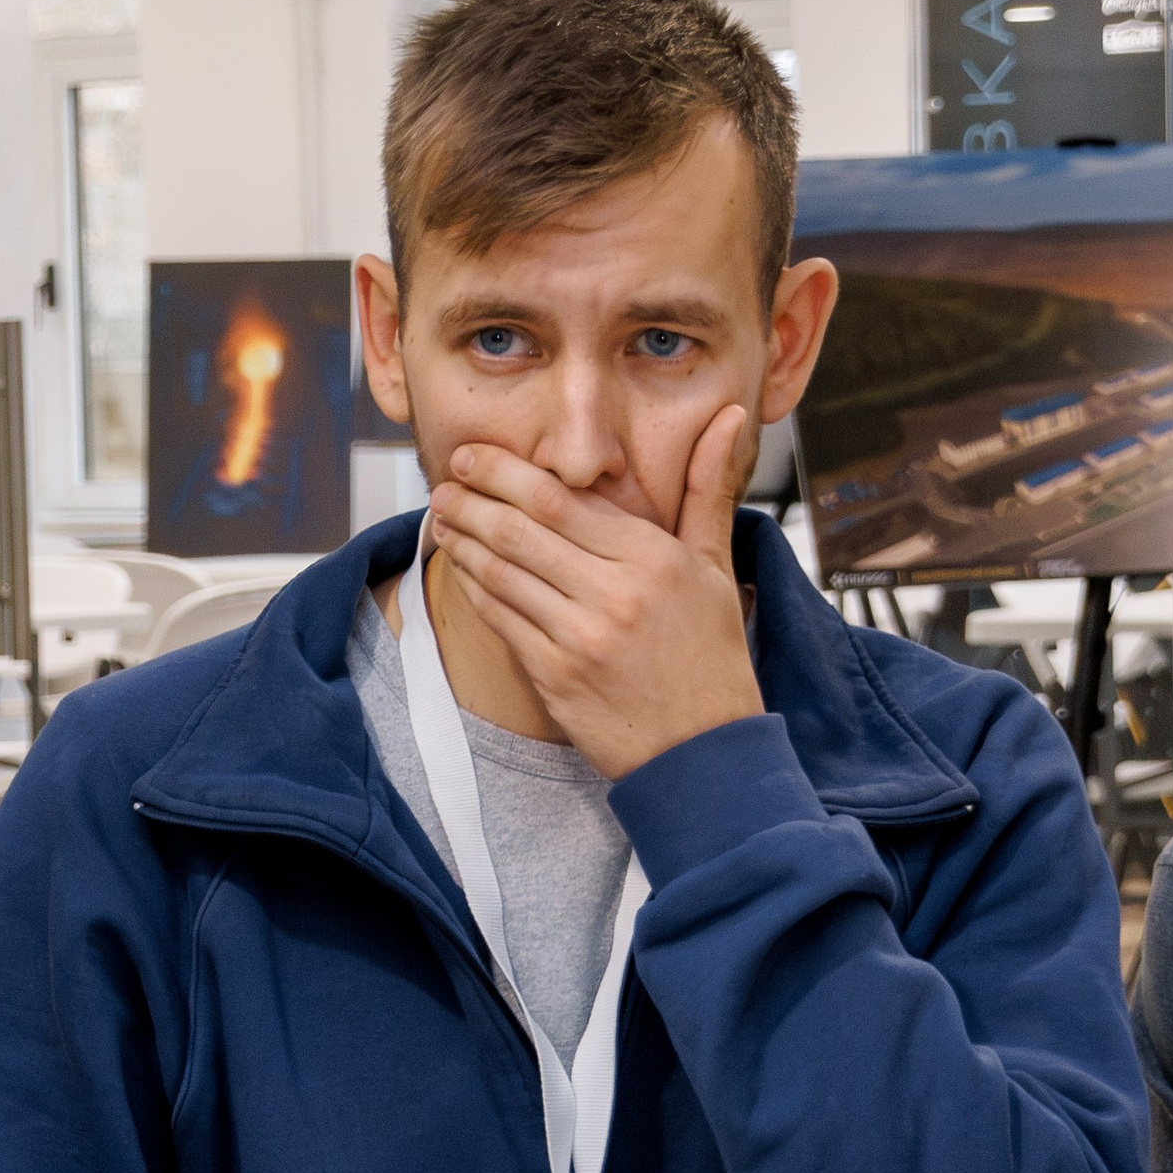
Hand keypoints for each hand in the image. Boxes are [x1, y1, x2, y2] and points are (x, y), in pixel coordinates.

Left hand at [426, 405, 760, 780]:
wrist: (705, 752)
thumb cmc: (711, 657)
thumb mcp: (716, 568)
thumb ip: (707, 489)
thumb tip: (730, 419)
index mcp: (652, 559)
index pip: (562, 500)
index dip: (507, 473)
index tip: (476, 455)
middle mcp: (613, 594)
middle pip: (522, 530)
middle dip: (473, 498)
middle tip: (446, 479)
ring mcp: (580, 639)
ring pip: (503, 572)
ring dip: (464, 539)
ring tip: (443, 515)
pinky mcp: (555, 677)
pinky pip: (501, 620)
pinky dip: (476, 588)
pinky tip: (463, 567)